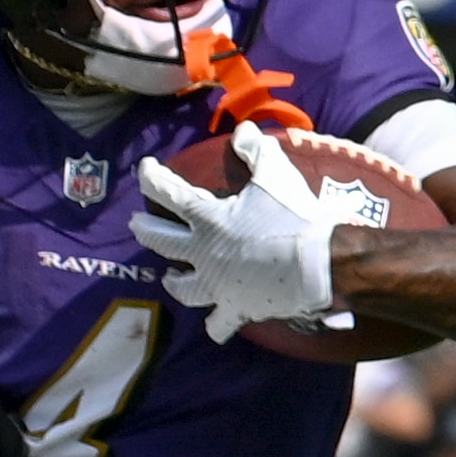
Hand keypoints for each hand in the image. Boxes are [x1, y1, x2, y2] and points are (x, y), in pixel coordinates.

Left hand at [131, 121, 348, 342]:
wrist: (320, 262)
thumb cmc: (294, 215)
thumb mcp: (276, 175)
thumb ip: (256, 151)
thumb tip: (243, 130)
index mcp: (208, 219)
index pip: (169, 194)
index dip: (153, 178)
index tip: (145, 169)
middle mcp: (202, 253)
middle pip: (161, 241)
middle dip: (145, 230)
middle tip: (135, 224)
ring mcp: (216, 284)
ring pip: (182, 287)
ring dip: (173, 281)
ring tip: (168, 277)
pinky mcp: (234, 307)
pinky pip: (219, 323)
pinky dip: (217, 325)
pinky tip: (214, 327)